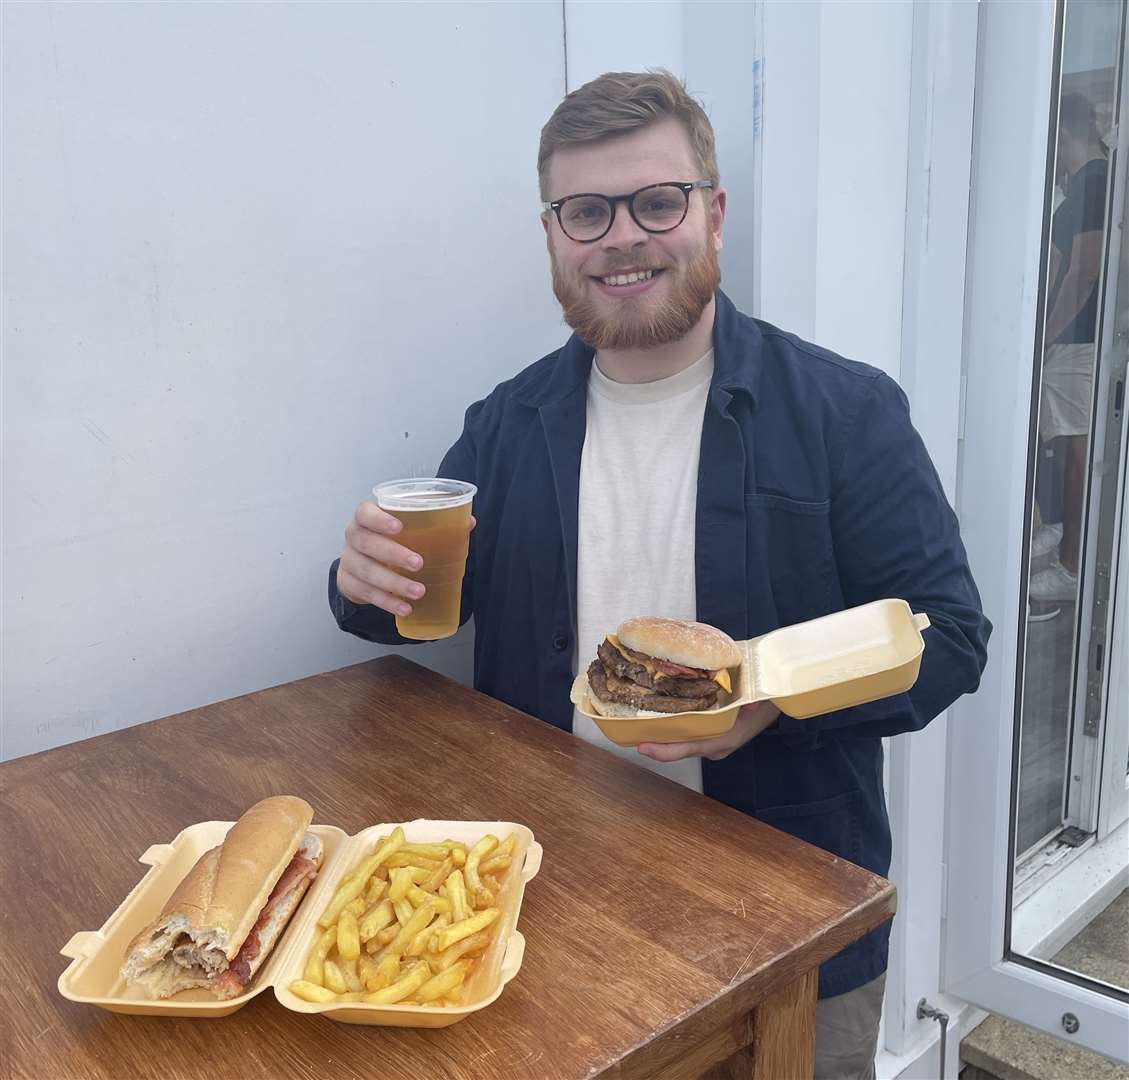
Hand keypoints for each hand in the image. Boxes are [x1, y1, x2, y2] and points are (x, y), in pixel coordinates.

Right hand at [336, 501, 475, 615]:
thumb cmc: (391, 541)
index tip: (399, 527)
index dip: (379, 519)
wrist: (361, 566)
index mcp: (366, 518)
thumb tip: (469, 522)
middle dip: (393, 554)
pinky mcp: (348, 584)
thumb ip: (435, 523)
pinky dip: (387, 602)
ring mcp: (348, 561)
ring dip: (394, 583)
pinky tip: (405, 608)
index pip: (365, 512)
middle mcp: (353, 537)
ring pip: (366, 572)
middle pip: (365, 543)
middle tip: (418, 564)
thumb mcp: (408, 529)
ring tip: (419, 592)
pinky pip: (366, 594)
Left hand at [636, 701, 780, 762]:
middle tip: (627, 734)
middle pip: (679, 748)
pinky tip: (653, 715)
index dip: (665, 751)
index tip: (643, 747)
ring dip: (659, 736)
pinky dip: (669, 726)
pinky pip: (684, 733)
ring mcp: (711, 741)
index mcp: (725, 739)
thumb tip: (752, 702)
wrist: (777, 700)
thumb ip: (755, 701)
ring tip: (633, 725)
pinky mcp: (708, 732)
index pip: (691, 748)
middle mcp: (715, 744)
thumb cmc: (767, 700)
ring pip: (680, 742)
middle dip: (654, 743)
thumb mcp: (762, 697)